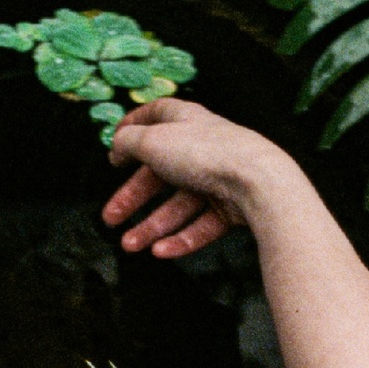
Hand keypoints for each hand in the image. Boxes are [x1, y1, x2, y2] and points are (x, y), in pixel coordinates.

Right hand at [101, 99, 295, 259]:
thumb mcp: (153, 141)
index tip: (115, 146)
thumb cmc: (204, 153)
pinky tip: (160, 252)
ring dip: (152, 227)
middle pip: (161, 174)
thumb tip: (117, 144)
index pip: (157, 116)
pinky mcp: (232, 208)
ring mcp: (219, 179)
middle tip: (111, 218)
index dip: (133, 127)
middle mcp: (203, 148)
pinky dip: (181, 239)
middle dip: (133, 198)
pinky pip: (201, 225)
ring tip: (130, 246)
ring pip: (179, 206)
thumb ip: (129, 142)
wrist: (257, 182)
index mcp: (187, 122)